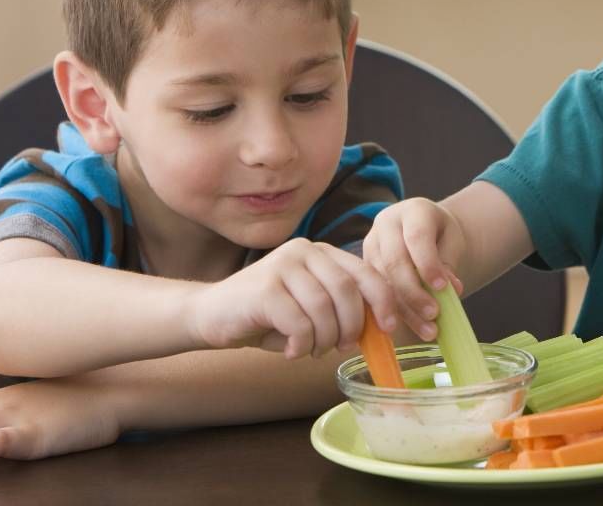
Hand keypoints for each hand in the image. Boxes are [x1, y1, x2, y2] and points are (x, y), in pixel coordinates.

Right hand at [188, 238, 397, 359]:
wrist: (212, 314)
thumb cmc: (268, 316)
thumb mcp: (311, 308)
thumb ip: (341, 309)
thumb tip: (380, 328)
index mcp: (321, 253)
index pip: (365, 272)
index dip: (383, 301)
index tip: (390, 328)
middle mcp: (303, 251)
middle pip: (347, 292)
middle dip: (351, 327)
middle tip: (339, 347)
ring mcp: (282, 266)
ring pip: (324, 310)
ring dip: (323, 340)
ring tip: (311, 349)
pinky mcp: (264, 288)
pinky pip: (300, 323)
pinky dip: (302, 345)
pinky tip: (293, 350)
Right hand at [362, 197, 464, 340]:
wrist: (426, 231)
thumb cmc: (442, 236)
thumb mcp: (453, 242)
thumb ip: (449, 263)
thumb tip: (450, 290)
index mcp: (412, 211)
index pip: (417, 237)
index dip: (428, 264)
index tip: (443, 288)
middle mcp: (386, 224)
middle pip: (395, 261)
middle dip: (414, 292)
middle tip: (434, 314)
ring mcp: (371, 244)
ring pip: (383, 281)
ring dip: (406, 309)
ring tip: (429, 330)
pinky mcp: (364, 266)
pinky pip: (376, 292)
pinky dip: (396, 313)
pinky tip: (412, 328)